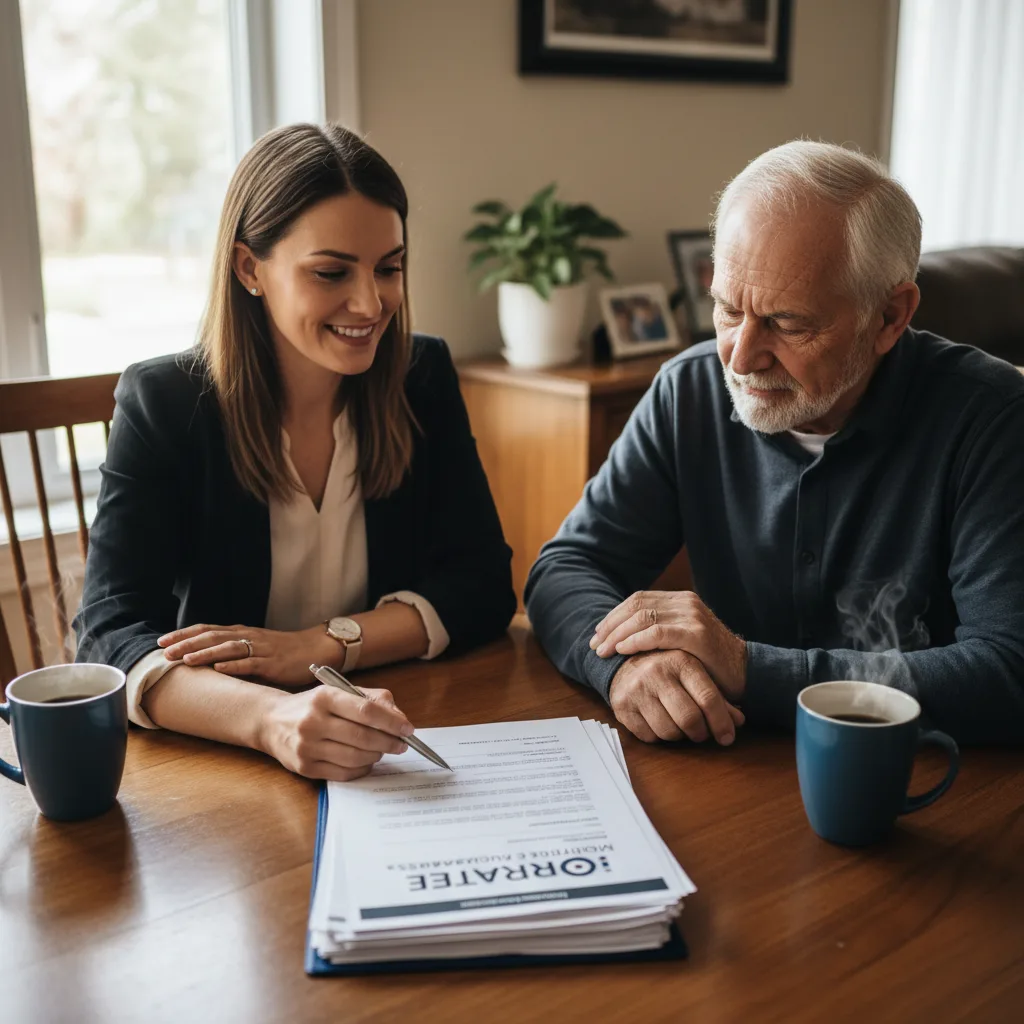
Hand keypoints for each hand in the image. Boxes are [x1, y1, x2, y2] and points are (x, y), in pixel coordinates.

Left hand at [158, 623, 334, 686]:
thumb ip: (233, 652)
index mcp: (240, 633)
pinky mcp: (272, 663)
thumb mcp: (254, 647)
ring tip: (185, 660)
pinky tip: (219, 669)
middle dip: (186, 644)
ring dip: (204, 653)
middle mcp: (247, 637)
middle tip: (164, 652)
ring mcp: (259, 649)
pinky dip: (233, 666)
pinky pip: (250, 663)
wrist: (315, 648)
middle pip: (212, 637)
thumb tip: (204, 664)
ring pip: (227, 648)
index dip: (184, 635)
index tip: (161, 642)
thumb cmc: (282, 651)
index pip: (206, 630)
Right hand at [258, 683, 413, 780]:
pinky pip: (343, 773)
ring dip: (377, 755)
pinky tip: (367, 760)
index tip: (408, 729)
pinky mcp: (305, 768)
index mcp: (324, 697)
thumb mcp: (338, 692)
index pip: (366, 710)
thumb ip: (371, 699)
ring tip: (383, 750)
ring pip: (355, 757)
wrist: (271, 722)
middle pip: (362, 736)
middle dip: (388, 742)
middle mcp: (312, 722)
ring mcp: (307, 747)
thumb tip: (399, 717)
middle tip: (402, 744)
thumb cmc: (312, 706)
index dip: (391, 721)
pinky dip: (362, 768)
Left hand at [591, 590, 746, 699]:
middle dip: (610, 625)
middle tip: (595, 645)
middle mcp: (685, 602)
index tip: (598, 634)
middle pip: (636, 606)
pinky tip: (622, 650)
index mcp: (679, 600)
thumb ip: (660, 629)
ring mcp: (692, 616)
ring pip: (643, 617)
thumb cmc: (709, 660)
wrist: (746, 672)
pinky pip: (657, 633)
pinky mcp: (696, 634)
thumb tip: (621, 633)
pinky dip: (635, 640)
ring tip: (603, 650)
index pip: (637, 600)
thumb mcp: (682, 638)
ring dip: (617, 634)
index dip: (613, 616)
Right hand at [608, 650, 744, 745]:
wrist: (623, 661)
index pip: (708, 699)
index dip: (721, 723)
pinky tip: (658, 722)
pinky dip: (658, 736)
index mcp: (681, 661)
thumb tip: (738, 721)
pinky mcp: (622, 705)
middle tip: (700, 733)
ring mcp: (637, 689)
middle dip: (700, 733)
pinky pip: (649, 737)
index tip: (727, 738)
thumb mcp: (694, 674)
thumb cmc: (667, 670)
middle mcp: (657, 672)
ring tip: (678, 725)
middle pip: (690, 719)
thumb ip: (718, 697)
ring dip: (678, 736)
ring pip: (669, 732)